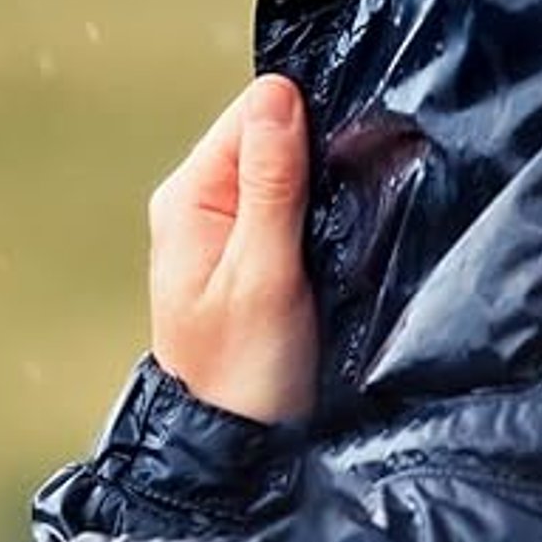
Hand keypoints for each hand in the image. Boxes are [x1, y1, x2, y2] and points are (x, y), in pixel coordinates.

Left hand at [148, 75, 318, 423]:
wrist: (233, 447)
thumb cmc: (244, 372)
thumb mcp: (264, 274)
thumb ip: (272, 183)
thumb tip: (278, 94)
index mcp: (189, 197)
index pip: (252, 112)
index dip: (306, 122)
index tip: (346, 158)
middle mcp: (201, 204)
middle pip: (272, 137)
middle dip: (318, 154)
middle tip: (352, 199)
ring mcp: (225, 230)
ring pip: (287, 172)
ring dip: (322, 187)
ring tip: (343, 226)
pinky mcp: (252, 256)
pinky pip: (290, 208)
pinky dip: (318, 215)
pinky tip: (336, 239)